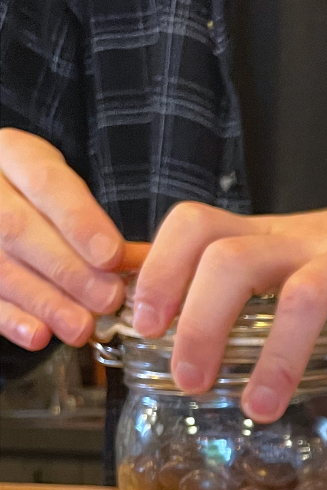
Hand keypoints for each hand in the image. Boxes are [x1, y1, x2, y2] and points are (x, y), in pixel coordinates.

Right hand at [0, 129, 127, 348]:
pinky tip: (39, 335)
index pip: (45, 181)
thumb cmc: (43, 200)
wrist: (1, 199)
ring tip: (81, 326)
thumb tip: (148, 263)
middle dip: (67, 269)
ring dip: (44, 300)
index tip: (112, 255)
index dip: (79, 220)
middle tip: (107, 300)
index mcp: (13, 154)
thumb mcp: (67, 192)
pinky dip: (11, 318)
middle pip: (17, 226)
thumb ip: (98, 223)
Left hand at [133, 187, 326, 421]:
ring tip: (262, 409)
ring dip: (278, 359)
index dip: (161, 270)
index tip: (146, 325)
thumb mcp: (277, 248)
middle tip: (190, 382)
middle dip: (202, 324)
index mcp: (268, 234)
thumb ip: (210, 265)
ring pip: (306, 296)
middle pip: (235, 259)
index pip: (197, 226)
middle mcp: (307, 240)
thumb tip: (120, 282)